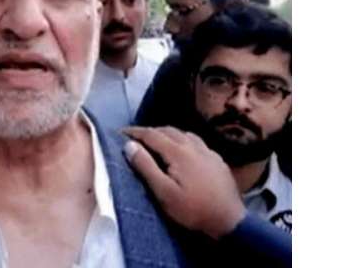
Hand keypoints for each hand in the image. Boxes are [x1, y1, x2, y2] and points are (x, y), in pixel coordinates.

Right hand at [122, 126, 245, 238]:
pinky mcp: (217, 159)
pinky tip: (183, 150)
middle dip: (150, 131)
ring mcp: (208, 151)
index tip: (120, 132)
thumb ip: (146, 167)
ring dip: (167, 134)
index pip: (152, 134)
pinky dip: (182, 140)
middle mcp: (194, 146)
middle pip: (168, 130)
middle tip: (136, 138)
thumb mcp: (164, 192)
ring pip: (184, 134)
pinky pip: (196, 142)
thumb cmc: (193, 209)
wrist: (229, 220)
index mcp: (179, 152)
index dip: (135, 132)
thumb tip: (129, 145)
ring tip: (157, 141)